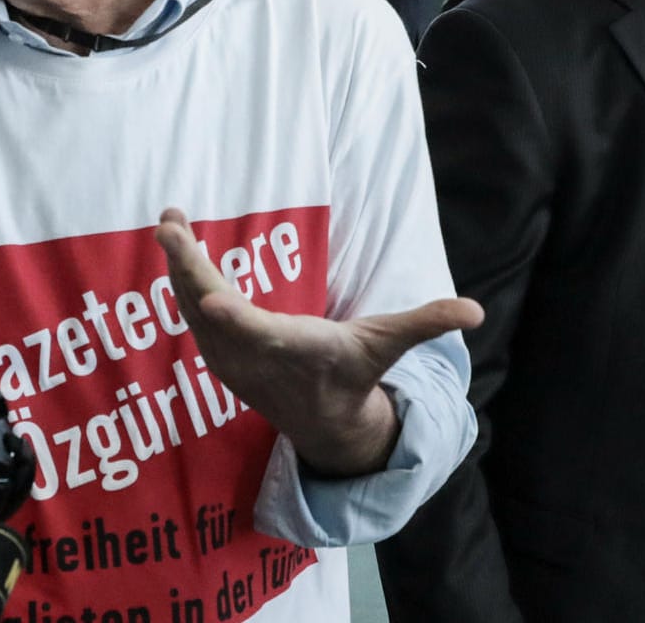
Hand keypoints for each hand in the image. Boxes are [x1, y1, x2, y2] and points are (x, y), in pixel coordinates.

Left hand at [155, 208, 482, 475]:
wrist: (325, 424)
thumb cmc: (356, 373)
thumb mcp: (389, 346)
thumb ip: (425, 323)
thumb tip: (475, 312)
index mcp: (297, 350)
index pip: (261, 335)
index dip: (234, 318)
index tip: (210, 299)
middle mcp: (254, 358)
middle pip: (212, 310)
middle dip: (187, 266)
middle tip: (169, 224)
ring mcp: (228, 359)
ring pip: (192, 308)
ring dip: (177, 264)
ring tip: (168, 220)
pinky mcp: (215, 354)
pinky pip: (190, 313)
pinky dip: (180, 279)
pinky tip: (175, 245)